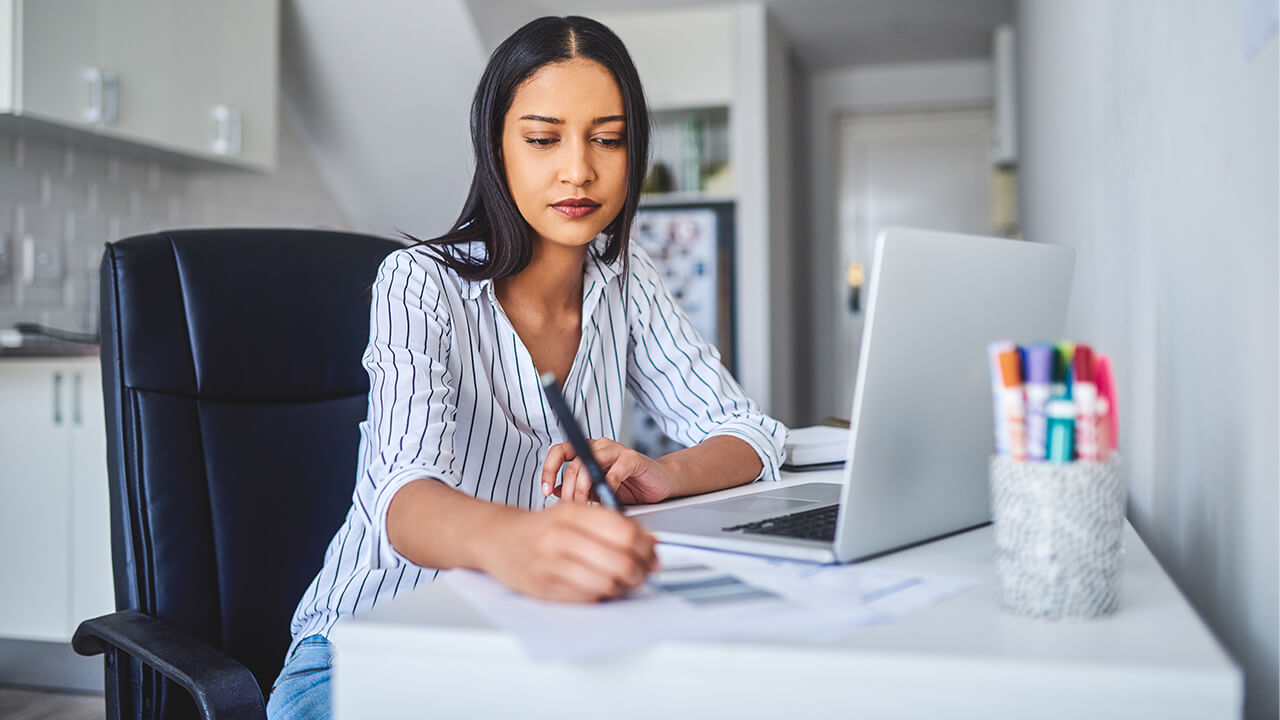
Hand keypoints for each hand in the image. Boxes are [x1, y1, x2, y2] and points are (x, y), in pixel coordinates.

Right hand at [481, 502, 658, 601]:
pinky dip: (601, 596)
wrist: (496, 538)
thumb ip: (611, 524)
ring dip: (623, 587)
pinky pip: (587, 597)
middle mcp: (561, 536)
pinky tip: (601, 588)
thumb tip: (651, 542)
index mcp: (572, 512)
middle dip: (640, 572)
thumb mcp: (574, 513)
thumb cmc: (541, 527)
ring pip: (607, 582)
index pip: (625, 532)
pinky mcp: (544, 587)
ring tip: (623, 582)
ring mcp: (550, 563)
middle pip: (621, 561)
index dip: (646, 548)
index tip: (652, 556)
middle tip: (642, 574)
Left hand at [541, 438, 677, 504]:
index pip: (559, 452)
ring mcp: (616, 450)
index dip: (548, 469)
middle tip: (571, 509)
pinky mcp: (632, 459)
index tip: (545, 491)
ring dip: (583, 490)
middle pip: (572, 464)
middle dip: (568, 491)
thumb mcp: (596, 491)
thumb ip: (577, 488)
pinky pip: (613, 474)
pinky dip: (608, 491)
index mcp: (587, 451)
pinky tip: (608, 503)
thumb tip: (554, 491)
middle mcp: (599, 447)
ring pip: (589, 466)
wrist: (660, 484)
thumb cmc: (630, 486)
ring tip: (586, 506)